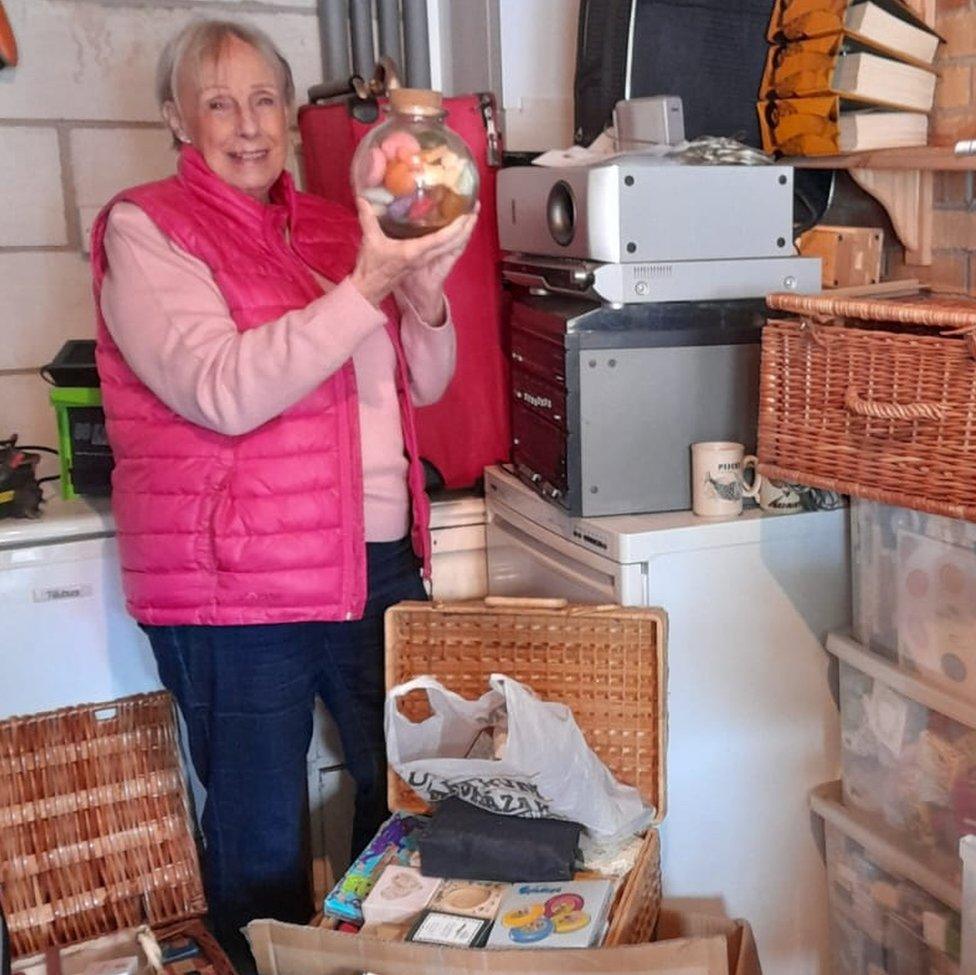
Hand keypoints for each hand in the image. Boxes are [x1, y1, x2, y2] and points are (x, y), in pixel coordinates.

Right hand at [349, 199, 478, 317]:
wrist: (371, 288)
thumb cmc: (372, 268)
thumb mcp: (370, 241)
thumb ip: (367, 219)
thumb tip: (362, 198)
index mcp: (414, 252)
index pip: (441, 239)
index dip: (455, 227)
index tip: (467, 214)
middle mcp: (423, 257)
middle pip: (452, 243)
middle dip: (466, 226)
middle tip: (475, 208)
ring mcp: (424, 260)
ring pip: (450, 247)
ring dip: (462, 232)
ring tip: (470, 214)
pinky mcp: (421, 260)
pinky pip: (443, 248)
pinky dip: (452, 238)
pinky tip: (454, 227)